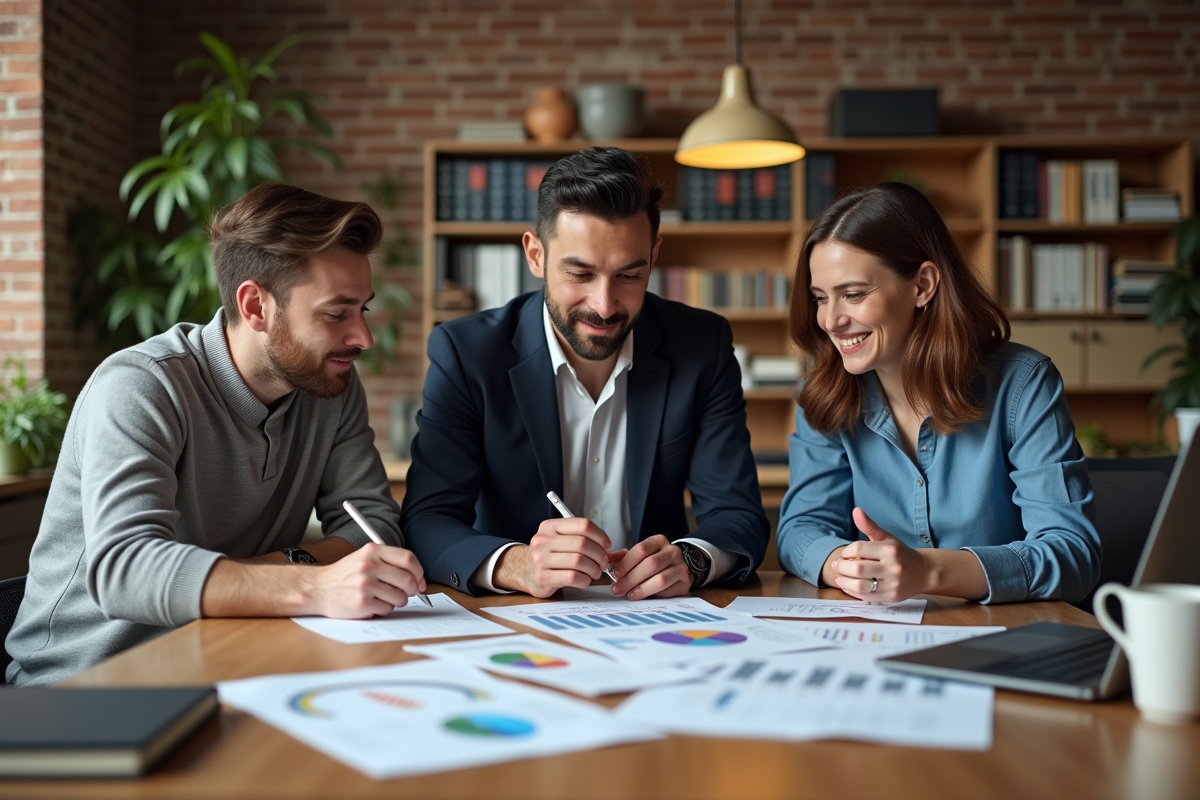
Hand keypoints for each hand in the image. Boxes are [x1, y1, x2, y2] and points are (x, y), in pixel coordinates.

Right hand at [305, 543, 427, 617]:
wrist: (317, 588)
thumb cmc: (345, 575)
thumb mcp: (365, 557)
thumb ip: (389, 562)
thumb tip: (418, 578)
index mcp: (373, 551)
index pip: (408, 558)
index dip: (419, 572)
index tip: (420, 581)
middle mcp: (369, 565)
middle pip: (408, 580)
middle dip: (412, 590)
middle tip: (407, 593)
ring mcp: (365, 585)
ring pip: (400, 597)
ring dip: (397, 601)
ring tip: (383, 598)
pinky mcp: (362, 603)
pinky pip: (387, 609)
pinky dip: (383, 609)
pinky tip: (371, 604)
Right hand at [495, 517, 611, 597]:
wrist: (523, 571)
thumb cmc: (550, 556)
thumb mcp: (565, 543)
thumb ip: (591, 544)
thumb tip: (622, 553)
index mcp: (550, 526)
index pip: (583, 525)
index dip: (600, 535)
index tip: (606, 545)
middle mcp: (543, 540)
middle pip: (583, 544)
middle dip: (599, 555)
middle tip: (603, 563)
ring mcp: (541, 558)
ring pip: (579, 561)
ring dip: (593, 569)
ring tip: (594, 572)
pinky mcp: (543, 576)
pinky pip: (572, 577)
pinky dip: (584, 580)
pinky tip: (584, 580)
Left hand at [610, 535, 691, 600]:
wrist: (677, 567)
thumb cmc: (654, 561)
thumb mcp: (639, 556)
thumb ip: (623, 558)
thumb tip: (606, 560)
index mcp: (659, 541)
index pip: (641, 549)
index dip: (626, 563)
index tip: (616, 574)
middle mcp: (672, 551)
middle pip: (650, 564)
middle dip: (631, 578)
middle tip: (618, 589)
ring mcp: (681, 567)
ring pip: (660, 579)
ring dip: (642, 589)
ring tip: (630, 594)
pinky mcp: (685, 583)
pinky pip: (668, 591)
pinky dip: (654, 595)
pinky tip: (645, 597)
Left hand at [827, 508, 930, 602]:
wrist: (924, 572)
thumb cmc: (900, 553)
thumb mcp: (887, 537)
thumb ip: (870, 525)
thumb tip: (856, 510)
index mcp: (890, 549)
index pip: (858, 548)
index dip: (846, 552)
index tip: (845, 554)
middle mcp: (893, 567)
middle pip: (857, 568)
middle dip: (842, 567)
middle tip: (836, 565)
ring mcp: (893, 584)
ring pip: (860, 586)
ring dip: (844, 582)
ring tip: (839, 577)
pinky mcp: (891, 597)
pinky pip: (866, 597)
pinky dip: (853, 592)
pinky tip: (849, 586)